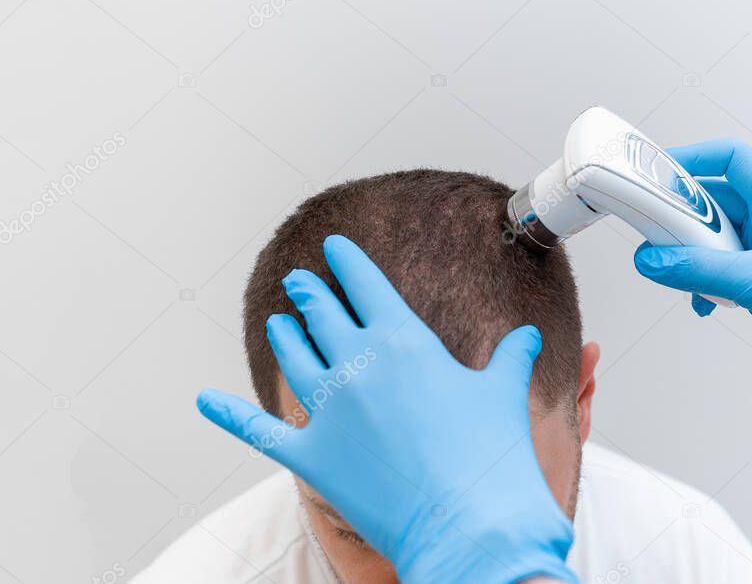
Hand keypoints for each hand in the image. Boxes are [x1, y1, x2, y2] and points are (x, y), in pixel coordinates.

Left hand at [197, 235, 576, 583]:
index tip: (334, 247)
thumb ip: (510, 359)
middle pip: (322, 314)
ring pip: (294, 358)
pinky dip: (228, 414)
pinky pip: (259, 430)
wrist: (471, 524)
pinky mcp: (311, 455)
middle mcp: (358, 365)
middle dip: (308, 293)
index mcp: (403, 340)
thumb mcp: (503, 394)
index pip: (365, 284)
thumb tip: (526, 337)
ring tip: (279, 323)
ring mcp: (330, 409)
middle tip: (299, 280)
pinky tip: (205, 400)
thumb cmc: (490, 456)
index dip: (347, 262)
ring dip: (285, 337)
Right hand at [633, 139, 751, 409]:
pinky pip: (717, 267)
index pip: (733, 159)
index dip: (695, 159)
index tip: (661, 173)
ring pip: (712, 237)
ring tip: (685, 275)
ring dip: (693, 257)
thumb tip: (654, 259)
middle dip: (685, 221)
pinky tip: (704, 301)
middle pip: (713, 202)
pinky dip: (703, 281)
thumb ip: (700, 270)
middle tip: (659, 235)